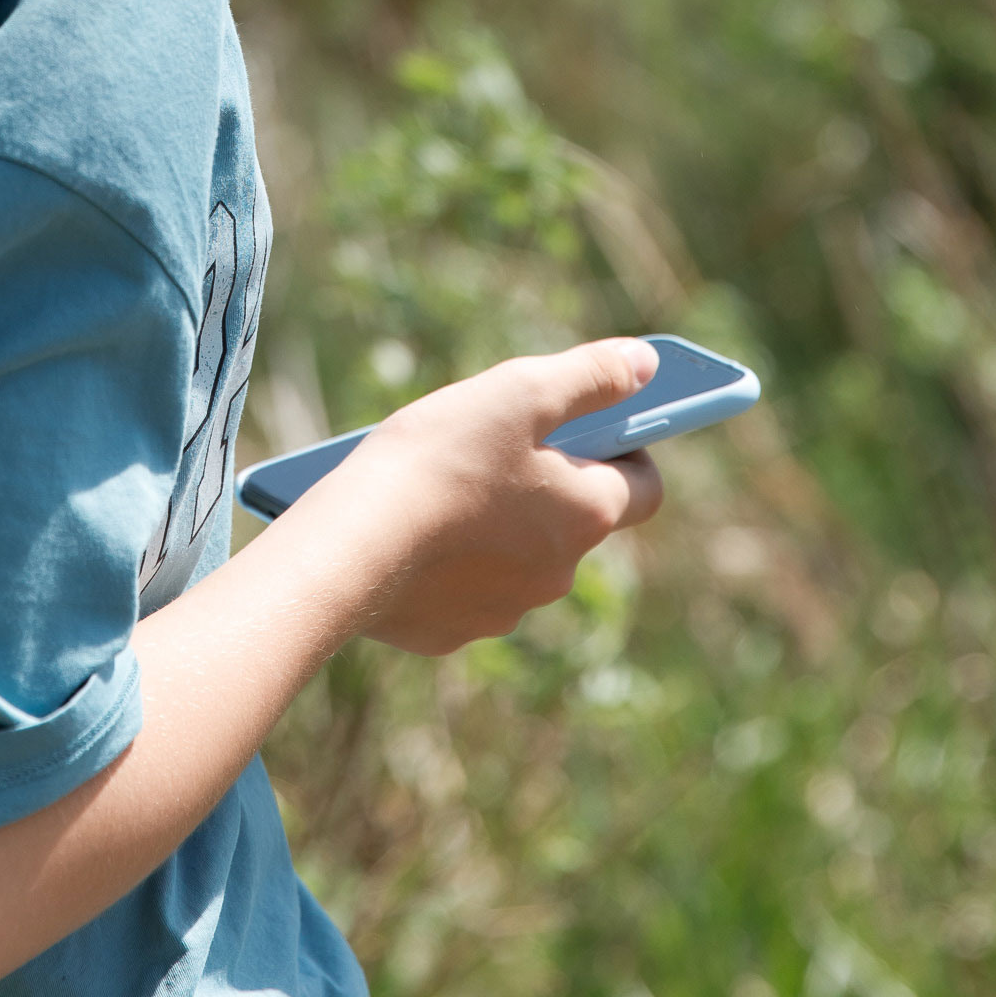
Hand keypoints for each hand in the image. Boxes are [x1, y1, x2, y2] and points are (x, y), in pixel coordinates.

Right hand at [306, 338, 664, 657]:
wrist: (349, 547)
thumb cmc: (439, 458)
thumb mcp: (521, 391)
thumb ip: (591, 375)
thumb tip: (644, 364)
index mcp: (587, 514)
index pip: (645, 486)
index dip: (626, 449)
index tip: (591, 425)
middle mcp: (559, 574)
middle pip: (574, 521)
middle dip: (547, 484)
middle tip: (497, 445)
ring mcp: (506, 610)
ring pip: (519, 558)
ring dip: (499, 525)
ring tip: (445, 486)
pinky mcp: (452, 632)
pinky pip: (465, 590)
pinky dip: (451, 563)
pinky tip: (412, 534)